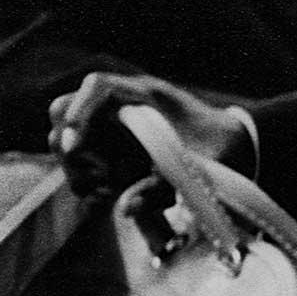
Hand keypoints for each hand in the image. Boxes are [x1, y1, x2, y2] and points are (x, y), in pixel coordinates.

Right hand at [48, 73, 249, 197]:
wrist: (232, 151)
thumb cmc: (219, 151)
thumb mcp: (198, 169)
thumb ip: (163, 186)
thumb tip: (125, 209)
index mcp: (145, 95)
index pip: (97, 86)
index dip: (79, 112)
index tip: (75, 145)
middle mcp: (119, 106)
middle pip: (64, 112)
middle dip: (73, 148)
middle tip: (102, 177)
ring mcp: (110, 128)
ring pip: (65, 141)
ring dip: (80, 169)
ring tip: (111, 188)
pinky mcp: (108, 152)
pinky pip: (78, 165)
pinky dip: (87, 183)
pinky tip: (109, 196)